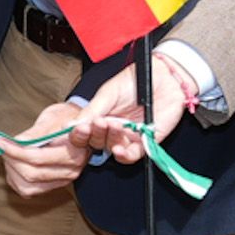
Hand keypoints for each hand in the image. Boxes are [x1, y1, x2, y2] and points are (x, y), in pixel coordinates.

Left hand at [0, 101, 88, 197]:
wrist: (78, 125)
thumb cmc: (65, 118)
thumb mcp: (52, 119)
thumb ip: (36, 133)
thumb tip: (17, 142)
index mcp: (74, 152)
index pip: (39, 158)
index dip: (16, 151)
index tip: (1, 141)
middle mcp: (71, 170)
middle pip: (31, 173)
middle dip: (11, 159)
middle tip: (2, 144)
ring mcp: (62, 180)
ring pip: (27, 186)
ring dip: (12, 170)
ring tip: (8, 153)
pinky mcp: (52, 185)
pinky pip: (27, 190)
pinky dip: (15, 178)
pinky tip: (14, 164)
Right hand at [67, 54, 191, 162]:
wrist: (162, 78)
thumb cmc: (134, 82)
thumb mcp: (107, 94)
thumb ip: (92, 110)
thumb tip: (71, 125)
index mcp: (100, 118)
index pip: (84, 133)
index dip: (79, 134)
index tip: (79, 128)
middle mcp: (113, 130)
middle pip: (97, 142)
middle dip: (96, 134)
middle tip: (99, 122)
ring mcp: (129, 136)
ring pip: (114, 148)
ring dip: (111, 141)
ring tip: (114, 126)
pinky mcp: (147, 141)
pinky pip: (134, 155)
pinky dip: (126, 155)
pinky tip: (120, 150)